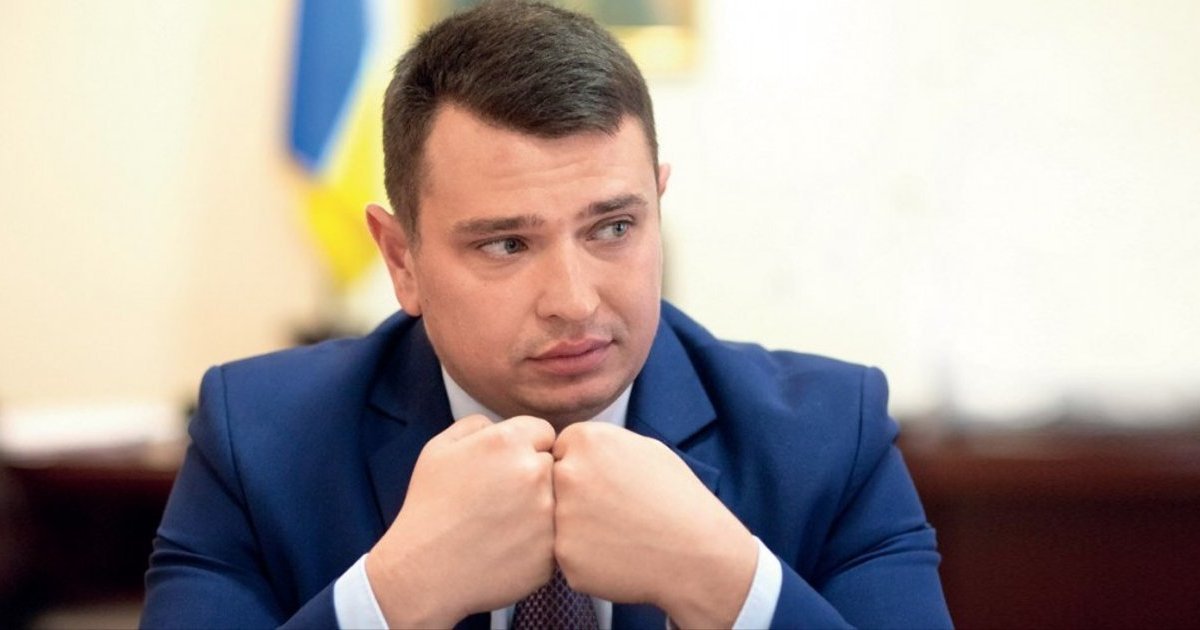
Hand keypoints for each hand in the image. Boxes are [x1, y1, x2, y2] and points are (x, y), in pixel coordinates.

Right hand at [366, 415, 556, 626]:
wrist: (423, 570)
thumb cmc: (429, 507)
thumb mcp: (439, 449)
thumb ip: (475, 426)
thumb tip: (499, 427)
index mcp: (509, 442)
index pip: (543, 432)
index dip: (526, 447)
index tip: (507, 468)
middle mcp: (535, 473)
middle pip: (554, 465)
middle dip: (535, 476)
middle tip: (504, 498)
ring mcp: (548, 515)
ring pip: (559, 502)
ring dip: (541, 509)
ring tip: (505, 524)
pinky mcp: (552, 551)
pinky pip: (556, 537)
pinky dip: (539, 542)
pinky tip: (508, 548)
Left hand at [551, 422, 758, 627]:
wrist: (698, 554)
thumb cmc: (678, 499)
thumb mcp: (646, 449)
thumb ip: (602, 444)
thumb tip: (572, 446)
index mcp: (586, 440)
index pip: (561, 451)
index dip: (585, 470)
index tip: (609, 485)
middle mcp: (567, 474)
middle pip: (554, 485)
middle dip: (576, 498)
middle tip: (613, 512)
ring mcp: (563, 518)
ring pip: (556, 522)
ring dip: (579, 530)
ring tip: (620, 534)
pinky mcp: (565, 557)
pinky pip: (567, 555)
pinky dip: (587, 559)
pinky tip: (618, 556)